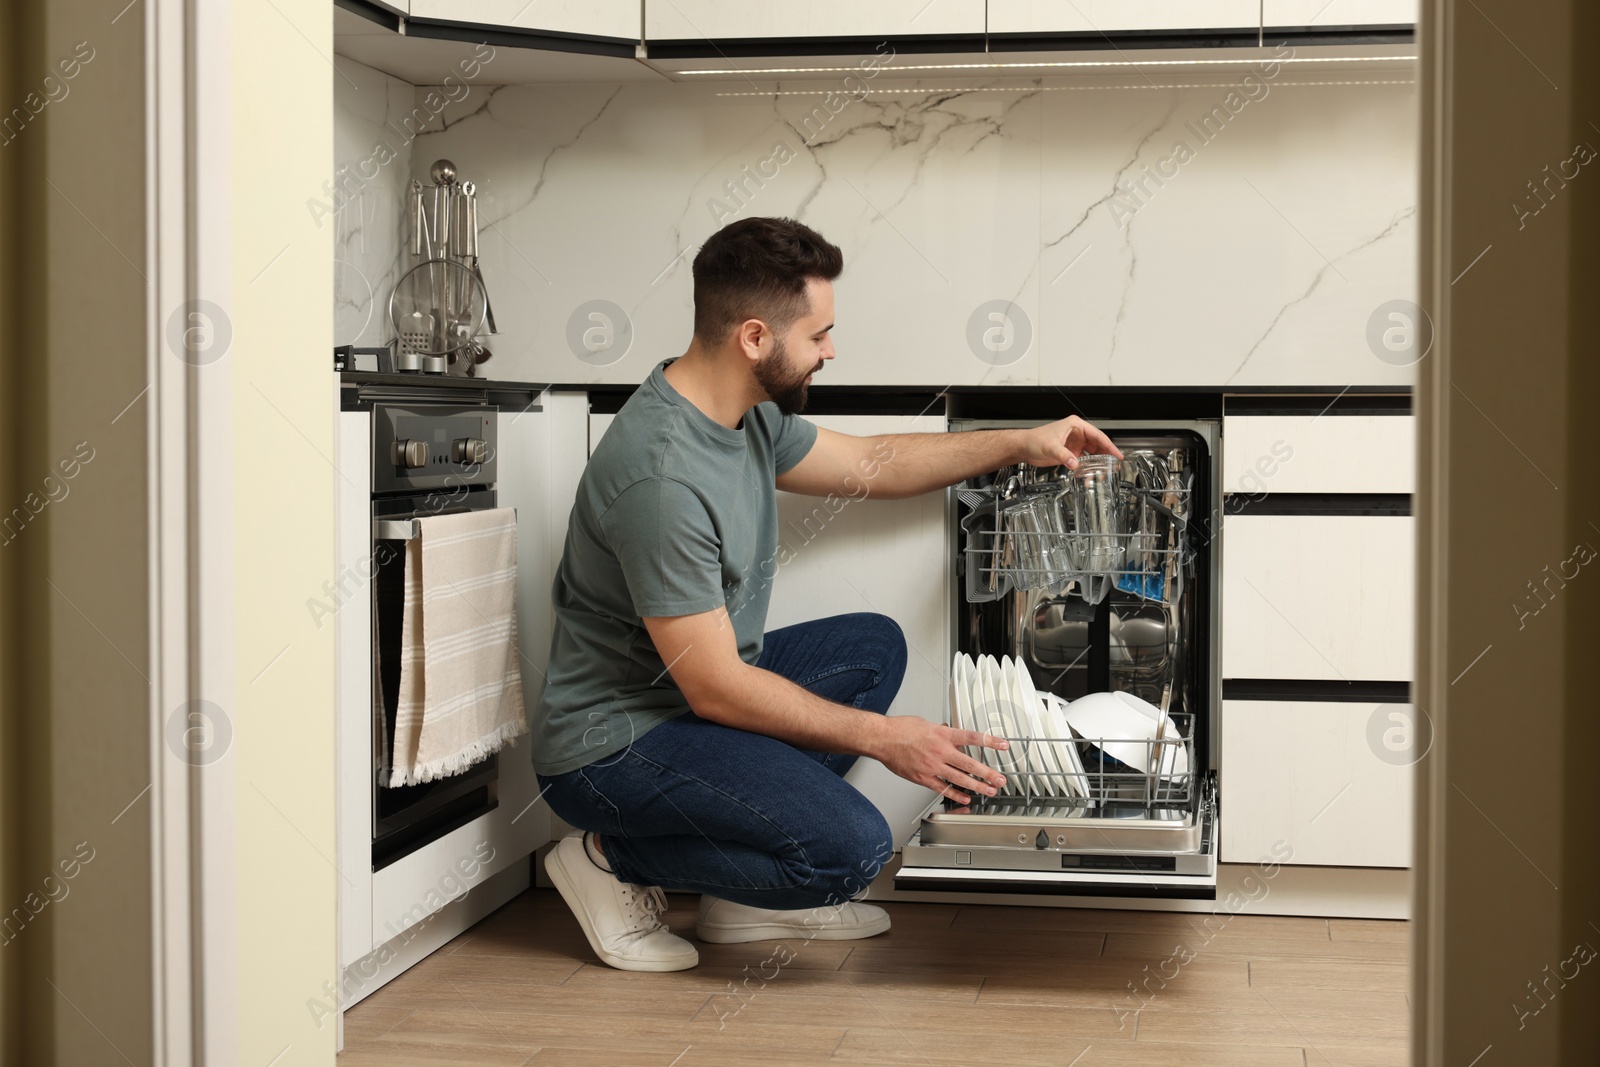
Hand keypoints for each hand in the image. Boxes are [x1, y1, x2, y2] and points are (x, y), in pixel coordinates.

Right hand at [875, 716, 1008, 804]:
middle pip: (970, 764)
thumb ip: (940, 730)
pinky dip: (956, 795)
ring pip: (959, 779)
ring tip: (989, 791)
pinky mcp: (923, 778)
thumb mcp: (925, 723)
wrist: (882, 738)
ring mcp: (933, 766)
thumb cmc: (900, 729)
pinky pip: (943, 788)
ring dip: (977, 786)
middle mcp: (940, 751)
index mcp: (943, 735)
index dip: (991, 742)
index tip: (1003, 745)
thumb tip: (949, 730)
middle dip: (988, 773)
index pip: (973, 738)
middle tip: (1000, 779)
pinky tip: (965, 798)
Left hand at [1019, 416, 1123, 469]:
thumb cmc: (1034, 440)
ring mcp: (1074, 443)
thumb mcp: (1050, 447)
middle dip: (1106, 454)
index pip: (1097, 435)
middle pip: (1097, 444)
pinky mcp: (1070, 452)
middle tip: (1114, 465)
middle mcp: (1076, 433)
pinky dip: (1088, 466)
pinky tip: (1091, 473)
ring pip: (1091, 452)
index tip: (1116, 454)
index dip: (1108, 445)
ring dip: (1098, 461)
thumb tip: (1075, 463)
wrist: (1024, 447)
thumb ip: (1063, 456)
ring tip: (1106, 470)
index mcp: (1075, 425)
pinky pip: (1083, 460)